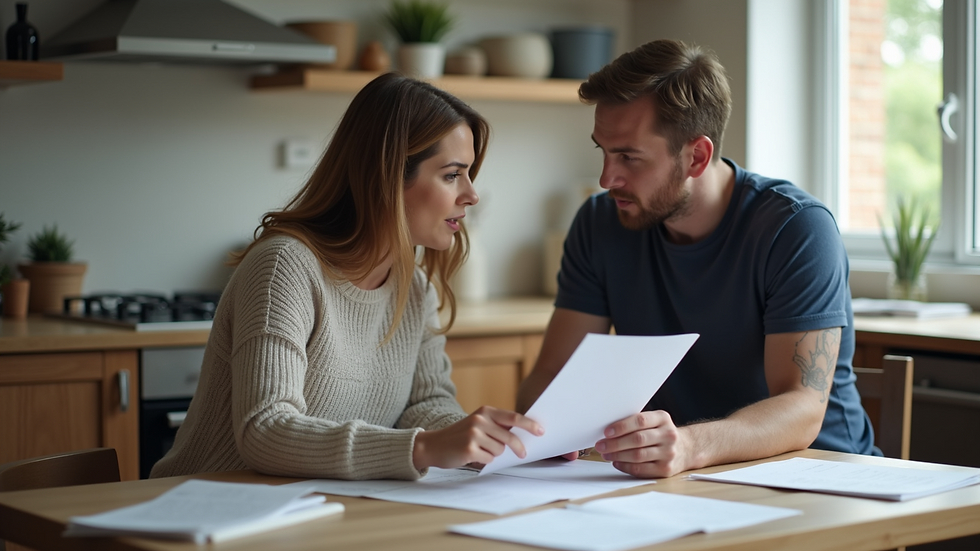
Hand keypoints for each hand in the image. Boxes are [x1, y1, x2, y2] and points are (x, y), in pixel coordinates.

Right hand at [412, 406, 543, 470]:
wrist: (433, 445)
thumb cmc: (459, 436)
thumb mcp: (477, 424)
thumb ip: (496, 426)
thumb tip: (522, 434)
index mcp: (485, 411)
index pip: (513, 417)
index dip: (529, 424)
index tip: (541, 431)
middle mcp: (480, 420)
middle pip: (510, 437)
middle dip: (518, 447)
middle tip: (523, 454)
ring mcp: (474, 434)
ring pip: (500, 450)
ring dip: (493, 454)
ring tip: (480, 450)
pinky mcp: (469, 449)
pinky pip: (489, 459)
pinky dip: (484, 461)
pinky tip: (472, 456)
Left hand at [594, 410, 689, 477]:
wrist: (686, 449)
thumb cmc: (661, 434)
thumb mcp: (654, 422)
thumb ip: (636, 423)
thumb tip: (608, 430)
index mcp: (663, 419)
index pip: (640, 421)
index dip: (622, 426)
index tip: (606, 432)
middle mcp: (668, 435)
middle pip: (637, 439)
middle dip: (615, 443)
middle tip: (601, 445)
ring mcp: (669, 453)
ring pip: (638, 456)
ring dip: (618, 455)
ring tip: (606, 454)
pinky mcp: (666, 469)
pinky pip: (641, 469)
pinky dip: (625, 466)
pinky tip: (616, 462)